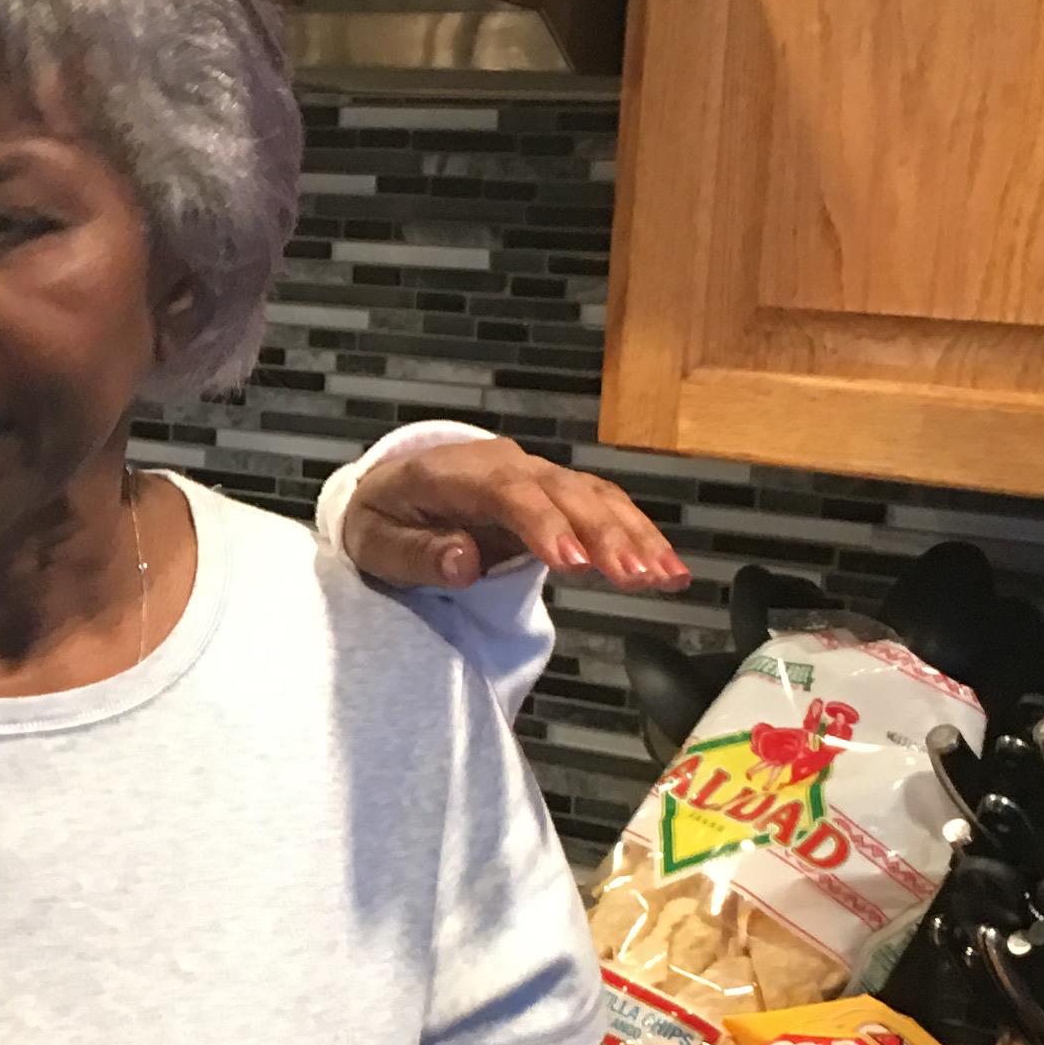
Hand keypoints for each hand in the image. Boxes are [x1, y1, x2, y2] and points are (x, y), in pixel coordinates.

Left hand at [340, 434, 688, 593]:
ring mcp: (538, 477)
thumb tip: (463, 563)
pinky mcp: (559, 496)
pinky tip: (667, 569)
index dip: (543, 523)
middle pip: (565, 492)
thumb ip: (416, 554)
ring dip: (636, 536)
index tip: (573, 562)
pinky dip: (639, 537)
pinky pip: (605, 509)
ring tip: (668, 578)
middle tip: (636, 578)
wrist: (394, 490)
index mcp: (456, 472)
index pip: (507, 491)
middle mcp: (507, 466)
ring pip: (596, 497)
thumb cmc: (384, 519)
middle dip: (606, 535)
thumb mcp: (374, 543)